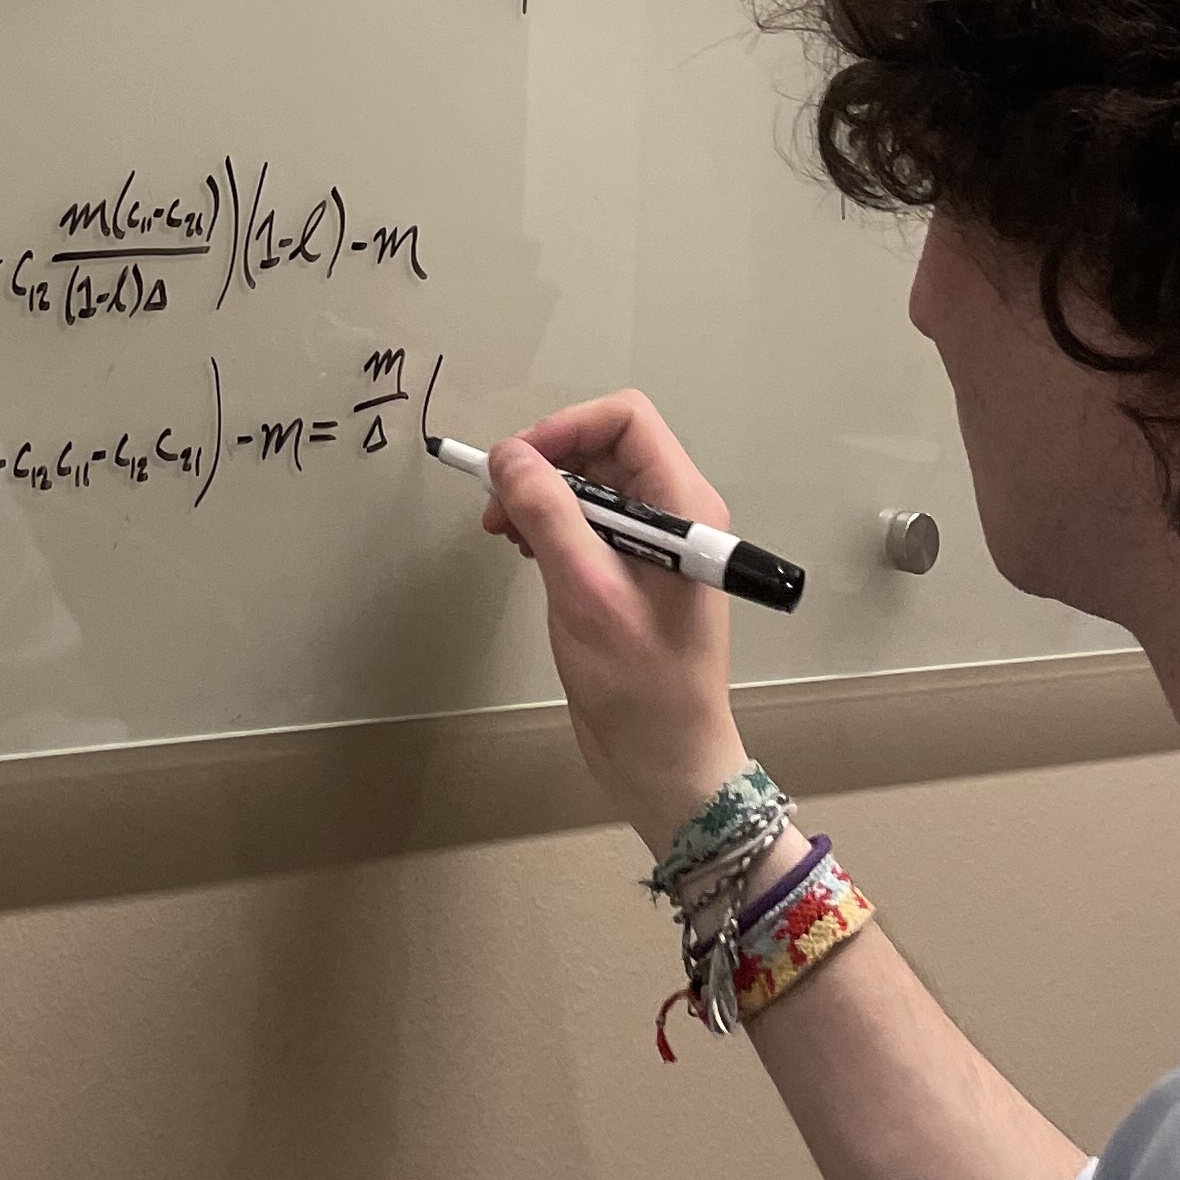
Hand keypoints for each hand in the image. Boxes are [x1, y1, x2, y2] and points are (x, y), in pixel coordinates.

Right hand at [482, 390, 748, 855]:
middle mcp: (673, 513)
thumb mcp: (586, 590)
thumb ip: (547, 513)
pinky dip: (547, 524)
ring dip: (539, 495)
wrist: (665, 761)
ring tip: (502, 533)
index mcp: (684, 507)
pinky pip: (585, 519)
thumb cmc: (639, 681)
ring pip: (588, 481)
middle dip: (544, 463)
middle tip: (496, 506)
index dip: (566, 428)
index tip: (517, 465)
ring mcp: (653, 543)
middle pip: (602, 445)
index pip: (626, 418)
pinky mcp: (629, 569)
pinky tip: (524, 552)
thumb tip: (507, 455)